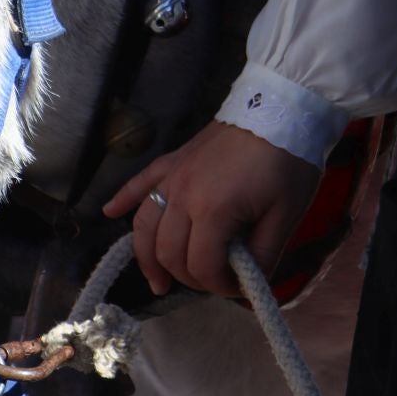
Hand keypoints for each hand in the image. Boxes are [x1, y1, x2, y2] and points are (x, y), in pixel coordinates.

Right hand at [103, 121, 322, 297]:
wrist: (281, 107)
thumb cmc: (288, 162)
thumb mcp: (287, 214)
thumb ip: (264, 255)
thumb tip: (248, 286)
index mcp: (213, 210)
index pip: (201, 265)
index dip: (218, 286)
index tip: (238, 289)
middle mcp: (182, 195)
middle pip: (168, 252)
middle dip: (188, 277)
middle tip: (211, 282)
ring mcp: (173, 176)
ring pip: (144, 226)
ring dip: (147, 258)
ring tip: (158, 282)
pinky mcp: (173, 160)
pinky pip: (139, 183)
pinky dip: (121, 199)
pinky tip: (108, 213)